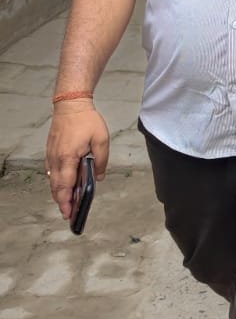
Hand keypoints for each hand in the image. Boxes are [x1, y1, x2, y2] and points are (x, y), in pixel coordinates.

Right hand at [45, 100, 109, 219]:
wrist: (70, 105)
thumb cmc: (86, 121)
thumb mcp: (102, 140)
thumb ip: (101, 160)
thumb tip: (99, 177)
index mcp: (68, 158)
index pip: (65, 185)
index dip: (66, 201)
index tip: (69, 213)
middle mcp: (56, 159)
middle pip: (56, 187)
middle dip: (62, 202)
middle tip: (70, 214)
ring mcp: (51, 155)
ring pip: (53, 180)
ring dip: (59, 192)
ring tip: (69, 202)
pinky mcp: (51, 152)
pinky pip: (53, 171)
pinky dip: (57, 181)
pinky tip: (66, 184)